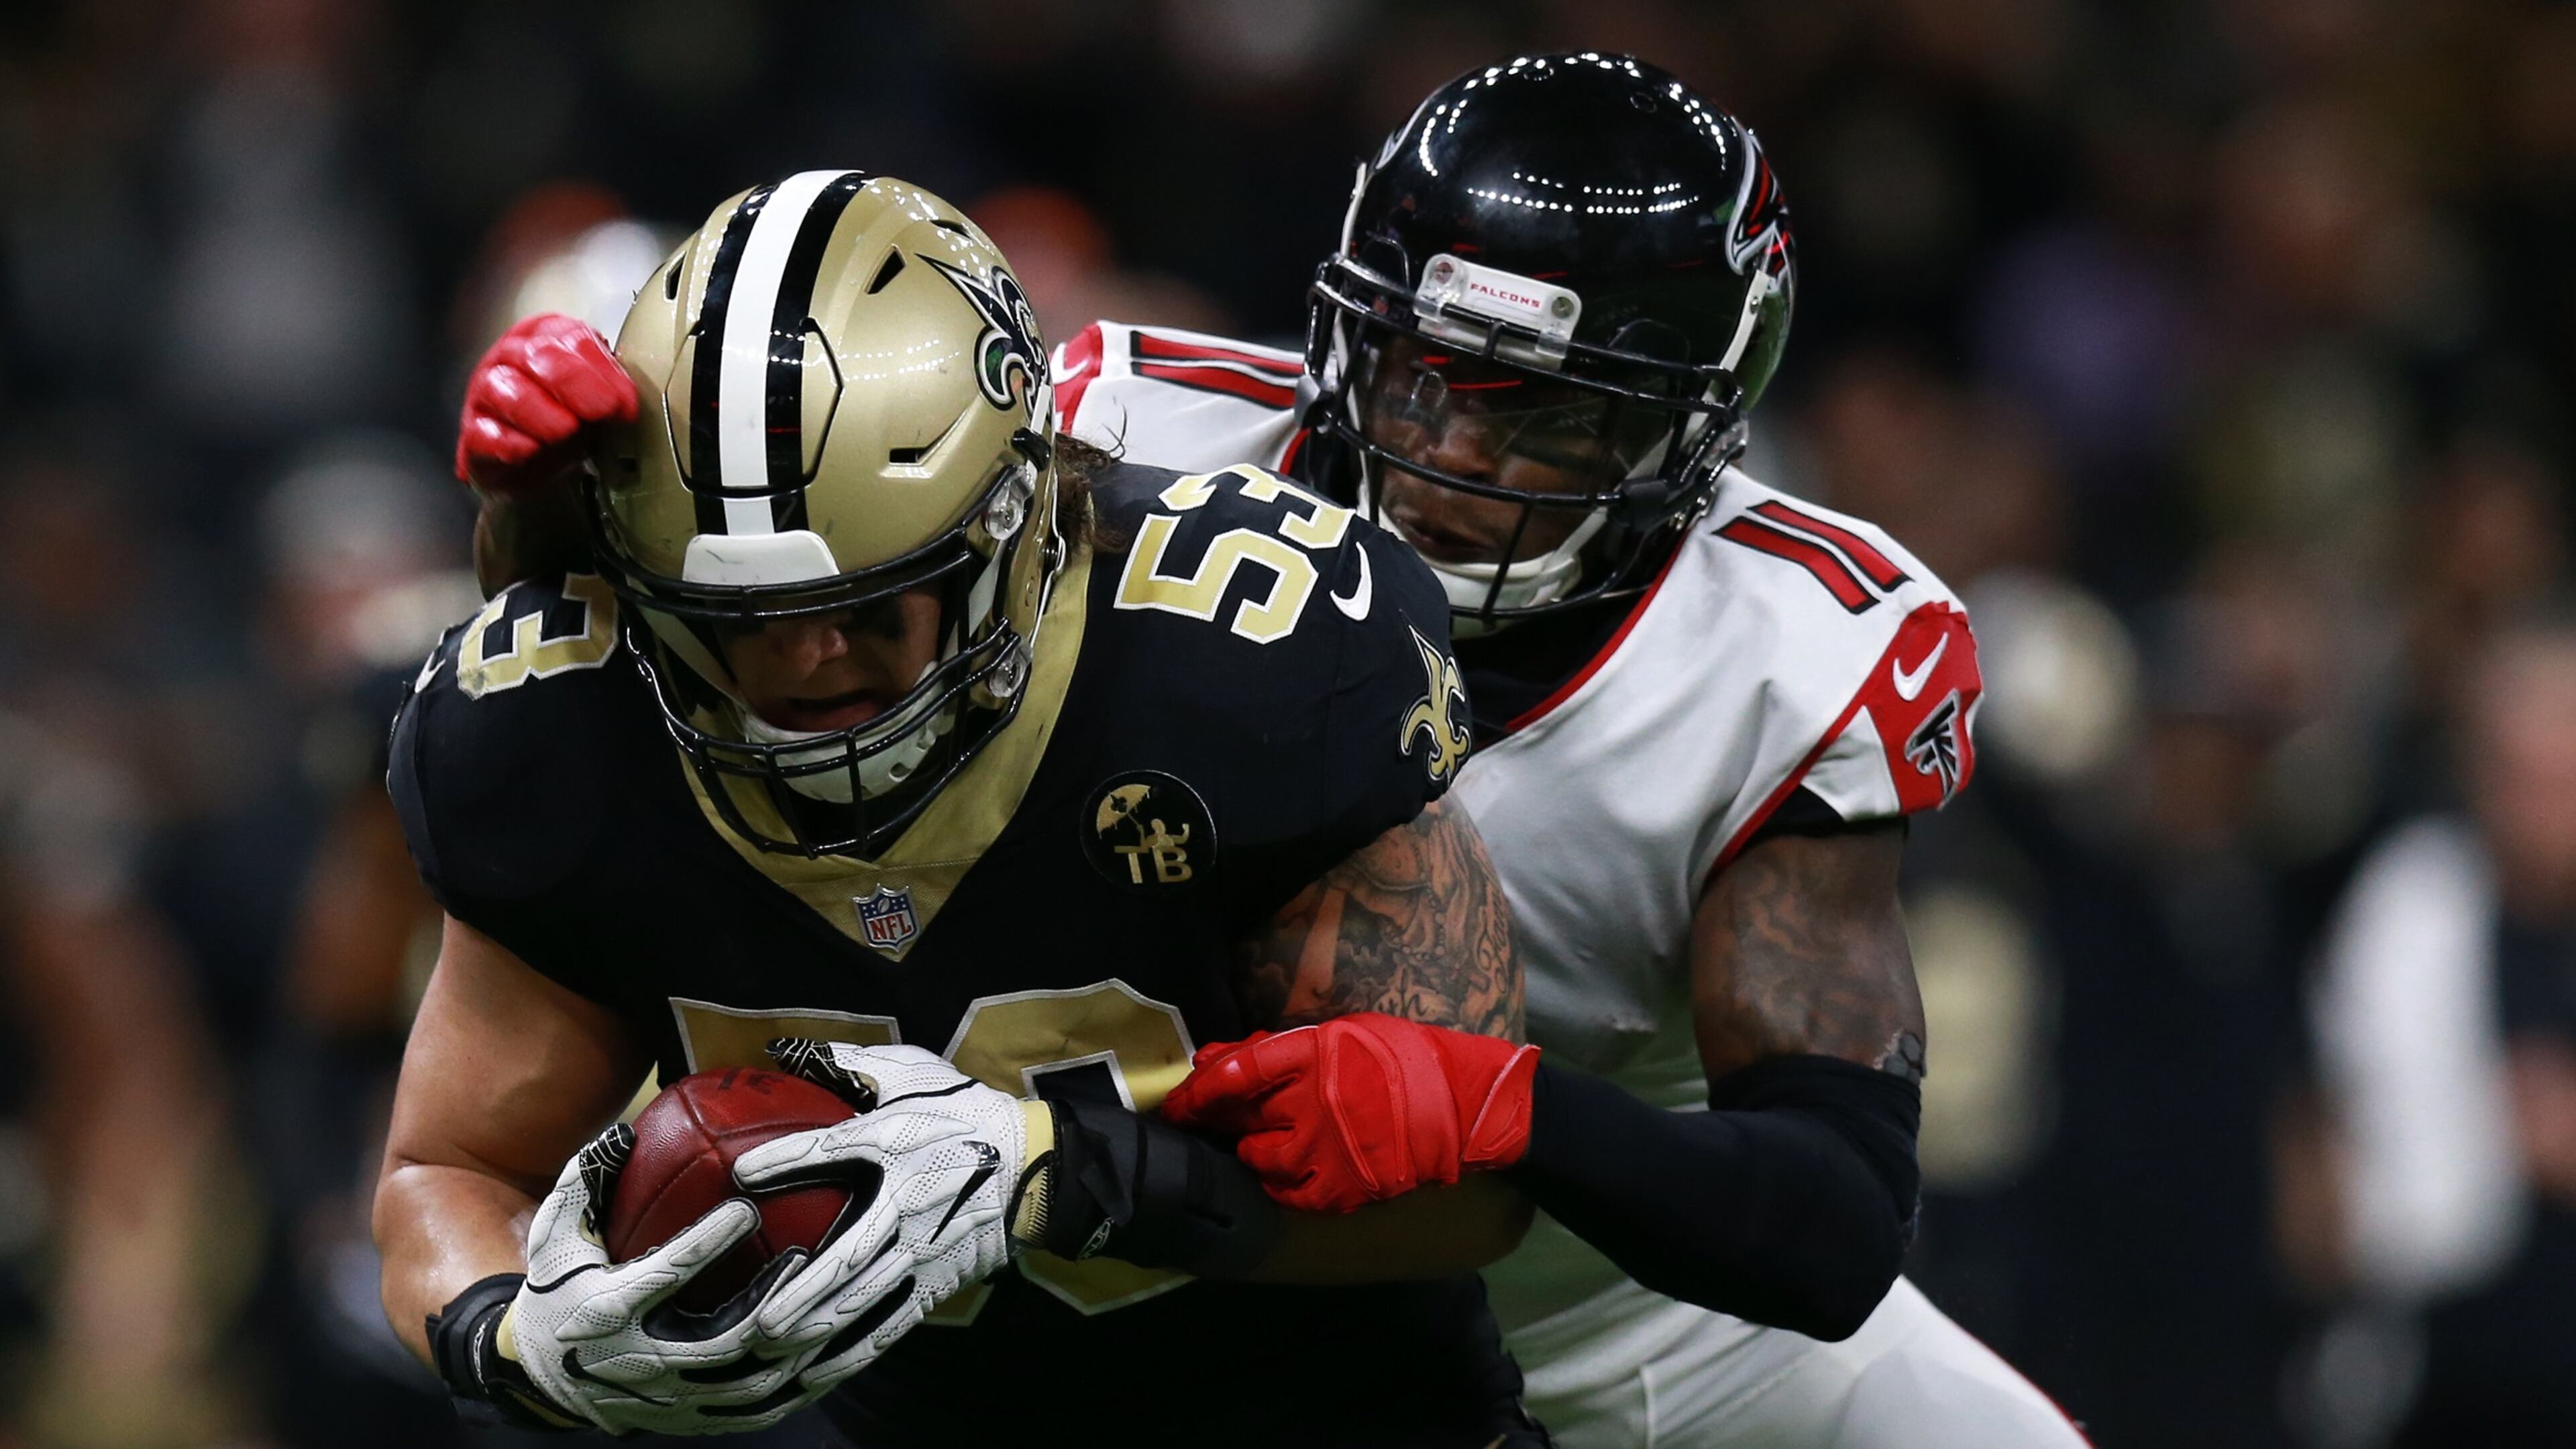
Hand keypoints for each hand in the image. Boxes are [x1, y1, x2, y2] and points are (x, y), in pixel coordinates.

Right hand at [455, 313, 634, 494]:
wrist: (536, 465)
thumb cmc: (567, 419)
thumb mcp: (595, 398)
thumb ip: (611, 390)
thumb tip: (627, 402)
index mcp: (546, 336)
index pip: (572, 337)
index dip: (602, 369)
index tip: (624, 402)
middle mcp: (512, 357)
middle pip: (538, 355)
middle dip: (574, 382)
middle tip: (600, 410)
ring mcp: (487, 392)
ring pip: (507, 390)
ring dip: (541, 412)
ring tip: (566, 431)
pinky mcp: (473, 433)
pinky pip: (484, 432)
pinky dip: (509, 442)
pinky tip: (529, 450)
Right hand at [462, 1124, 815, 1434]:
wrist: (541, 1378)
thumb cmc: (557, 1287)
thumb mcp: (556, 1234)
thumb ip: (586, 1180)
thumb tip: (628, 1129)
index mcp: (603, 1311)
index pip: (660, 1277)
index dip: (704, 1245)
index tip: (747, 1208)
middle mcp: (636, 1363)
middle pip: (717, 1343)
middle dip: (767, 1302)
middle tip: (807, 1258)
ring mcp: (668, 1401)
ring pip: (746, 1386)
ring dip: (793, 1347)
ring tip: (832, 1301)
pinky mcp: (692, 1422)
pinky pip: (757, 1412)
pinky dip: (798, 1386)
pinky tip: (835, 1350)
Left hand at [731, 1041, 1030, 1392]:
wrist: (1035, 1162)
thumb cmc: (962, 1112)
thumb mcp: (912, 1073)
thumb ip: (850, 1063)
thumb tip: (785, 1049)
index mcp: (897, 1144)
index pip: (834, 1150)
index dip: (787, 1162)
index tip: (742, 1174)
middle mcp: (908, 1203)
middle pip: (850, 1254)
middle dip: (803, 1291)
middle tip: (759, 1317)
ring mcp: (925, 1248)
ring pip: (867, 1299)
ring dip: (820, 1328)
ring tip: (774, 1350)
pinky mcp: (938, 1280)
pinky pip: (891, 1321)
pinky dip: (852, 1350)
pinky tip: (815, 1371)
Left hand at [1160, 1013, 1539, 1213]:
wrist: (1465, 1107)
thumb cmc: (1404, 1058)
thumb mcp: (1342, 1032)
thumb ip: (1281, 1048)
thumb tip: (1219, 1059)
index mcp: (1313, 1052)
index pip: (1235, 1071)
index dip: (1197, 1088)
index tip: (1178, 1101)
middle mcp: (1312, 1101)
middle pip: (1239, 1115)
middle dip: (1219, 1119)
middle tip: (1210, 1122)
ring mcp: (1325, 1149)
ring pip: (1257, 1157)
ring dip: (1255, 1149)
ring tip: (1273, 1140)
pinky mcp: (1341, 1188)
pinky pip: (1288, 1193)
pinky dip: (1285, 1182)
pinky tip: (1296, 1169)